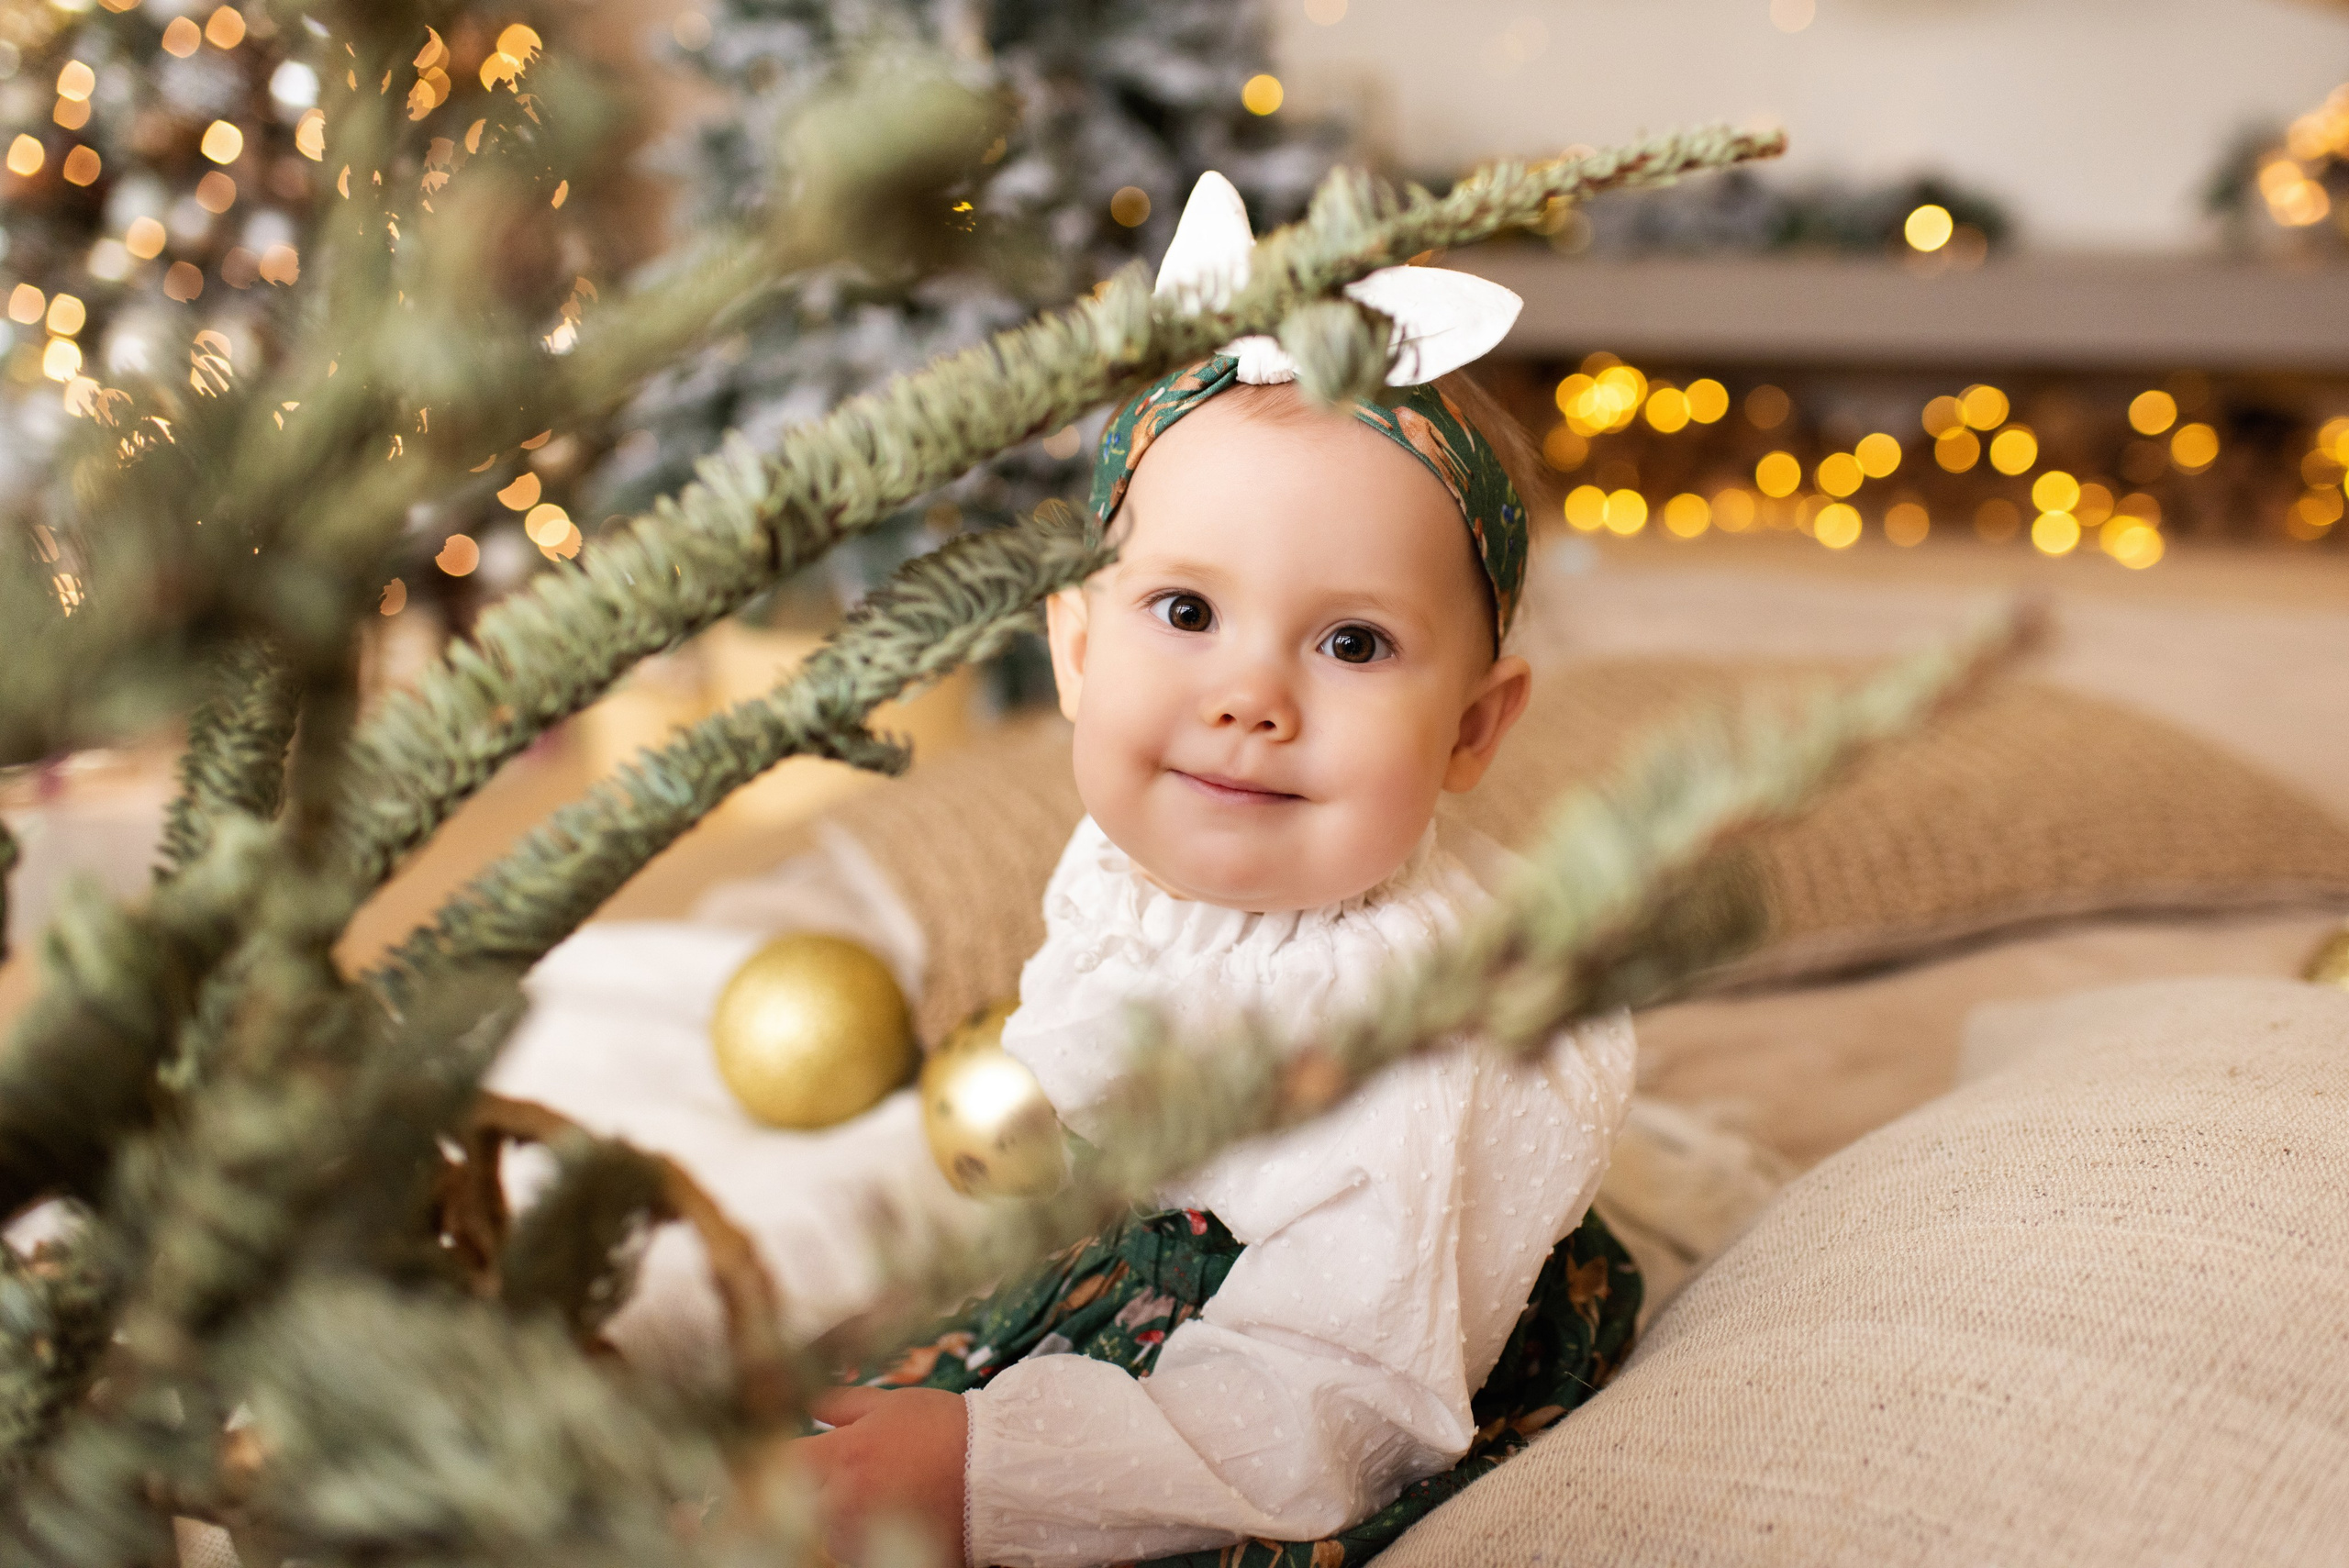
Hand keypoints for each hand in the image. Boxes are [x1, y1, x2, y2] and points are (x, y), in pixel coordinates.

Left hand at [793, 1386, 969, 1566]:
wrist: (1000, 1473)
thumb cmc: (947, 1431)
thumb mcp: (894, 1403)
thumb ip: (842, 1404)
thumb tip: (809, 1403)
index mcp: (841, 1457)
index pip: (786, 1459)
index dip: (795, 1451)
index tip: (808, 1448)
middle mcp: (842, 1504)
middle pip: (799, 1498)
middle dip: (818, 1483)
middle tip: (854, 1469)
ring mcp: (860, 1539)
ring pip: (826, 1529)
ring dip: (840, 1512)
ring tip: (883, 1490)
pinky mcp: (882, 1560)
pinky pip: (854, 1550)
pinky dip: (864, 1534)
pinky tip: (896, 1511)